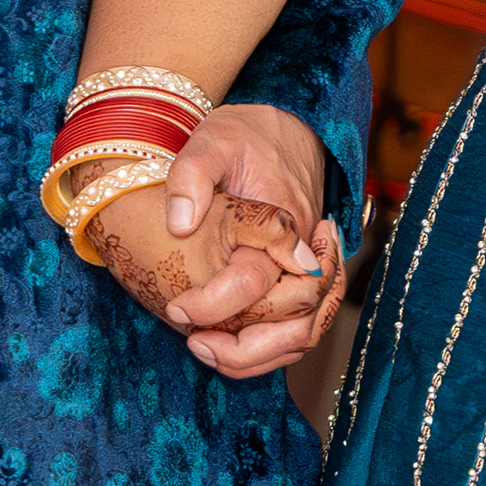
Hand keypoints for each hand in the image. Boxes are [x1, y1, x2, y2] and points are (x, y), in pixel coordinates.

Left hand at [98, 101, 339, 379]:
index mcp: (284, 223)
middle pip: (297, 323)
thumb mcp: (212, 140)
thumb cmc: (245, 136)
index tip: (177, 307)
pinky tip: (225, 347)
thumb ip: (192, 176)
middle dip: (246, 349)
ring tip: (206, 352)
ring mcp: (308, 269)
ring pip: (303, 335)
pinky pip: (297, 327)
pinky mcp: (301, 279)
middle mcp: (305, 253)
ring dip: (258, 356)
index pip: (256, 281)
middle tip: (194, 343)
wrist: (282, 129)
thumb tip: (179, 224)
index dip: (215, 303)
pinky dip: (267, 348)